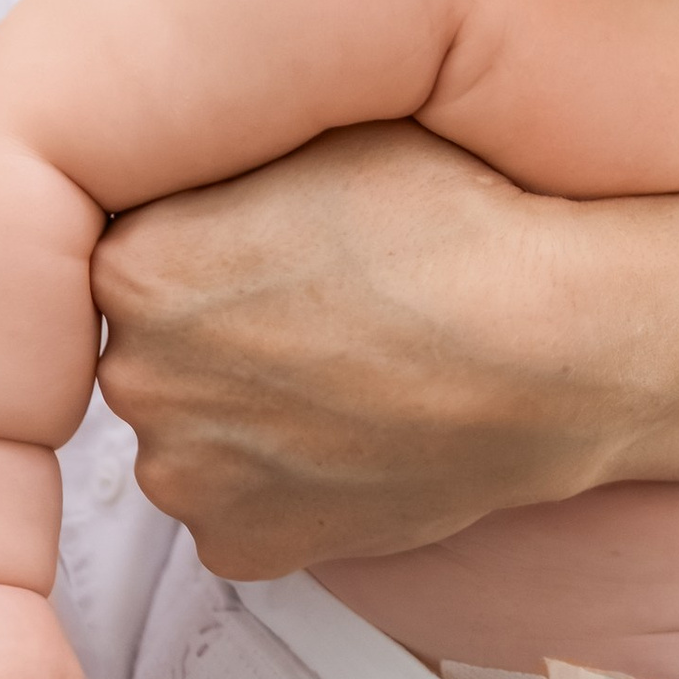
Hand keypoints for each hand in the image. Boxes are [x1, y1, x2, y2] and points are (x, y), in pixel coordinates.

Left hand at [94, 122, 601, 574]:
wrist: (548, 346)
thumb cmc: (445, 220)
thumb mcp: (316, 128)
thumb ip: (216, 154)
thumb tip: (175, 155)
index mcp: (134, 266)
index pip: (129, 245)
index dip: (204, 236)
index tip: (267, 236)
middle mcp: (136, 379)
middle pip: (151, 343)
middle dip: (209, 325)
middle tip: (309, 303)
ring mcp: (189, 477)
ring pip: (193, 426)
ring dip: (240, 403)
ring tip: (342, 366)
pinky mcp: (244, 550)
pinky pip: (239, 500)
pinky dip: (282, 473)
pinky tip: (350, 427)